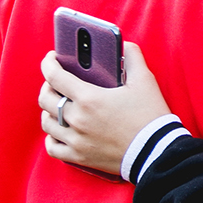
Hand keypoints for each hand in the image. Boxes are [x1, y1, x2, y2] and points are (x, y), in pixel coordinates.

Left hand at [38, 41, 170, 175]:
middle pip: (45, 99)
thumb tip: (124, 45)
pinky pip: (52, 147)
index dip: (49, 63)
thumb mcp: (145, 81)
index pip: (54, 76)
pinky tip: (59, 131)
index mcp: (89, 98)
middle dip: (47, 86)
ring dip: (49, 111)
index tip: (52, 58)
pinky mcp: (79, 157)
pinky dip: (52, 137)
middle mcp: (77, 119)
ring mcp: (76, 140)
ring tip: (58, 105)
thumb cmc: (150, 116)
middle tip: (56, 82)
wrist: (157, 151)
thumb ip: (133, 57)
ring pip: (46, 122)